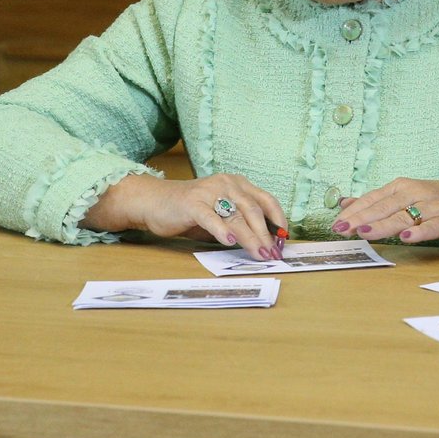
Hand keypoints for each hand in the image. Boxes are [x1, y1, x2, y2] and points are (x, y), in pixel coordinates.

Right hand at [82, 173, 287, 257]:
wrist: (154, 202)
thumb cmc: (190, 211)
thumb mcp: (220, 214)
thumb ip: (239, 223)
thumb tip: (263, 245)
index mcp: (237, 184)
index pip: (266, 200)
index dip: (278, 220)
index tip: (284, 239)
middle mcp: (226, 184)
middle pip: (253, 210)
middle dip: (265, 234)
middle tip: (272, 254)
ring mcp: (209, 192)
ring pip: (236, 216)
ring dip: (250, 238)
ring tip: (258, 253)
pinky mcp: (192, 204)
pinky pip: (211, 218)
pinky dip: (222, 231)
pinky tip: (230, 242)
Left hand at [332, 178, 438, 244]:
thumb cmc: (438, 200)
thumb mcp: (405, 196)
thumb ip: (376, 201)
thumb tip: (344, 203)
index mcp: (402, 187)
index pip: (373, 199)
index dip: (354, 212)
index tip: (336, 224)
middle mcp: (415, 192)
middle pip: (384, 207)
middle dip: (361, 219)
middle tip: (341, 230)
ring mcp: (433, 205)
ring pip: (403, 216)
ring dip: (382, 224)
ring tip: (363, 232)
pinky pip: (433, 226)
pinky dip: (420, 231)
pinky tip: (406, 237)